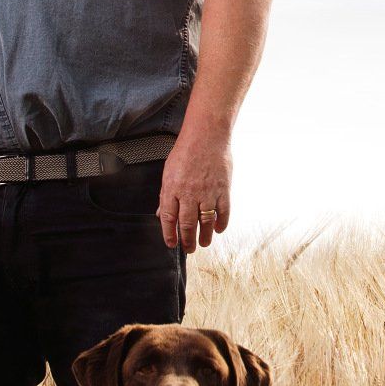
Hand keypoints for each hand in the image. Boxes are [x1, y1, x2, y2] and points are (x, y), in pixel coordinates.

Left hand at [158, 134, 230, 252]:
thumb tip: (160, 213)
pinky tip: (219, 229)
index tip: (171, 244)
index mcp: (173, 188)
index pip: (168, 218)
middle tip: (189, 249)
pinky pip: (223, 212)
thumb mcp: (168, 172)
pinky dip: (222, 223)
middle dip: (187, 240)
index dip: (169, 233)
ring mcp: (208, 192)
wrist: (207, 136)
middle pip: (187, 224)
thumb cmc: (186, 152)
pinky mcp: (223, 189)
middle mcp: (189, 193)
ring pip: (206, 222)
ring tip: (204, 243)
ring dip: (205, 236)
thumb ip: (165, 194)